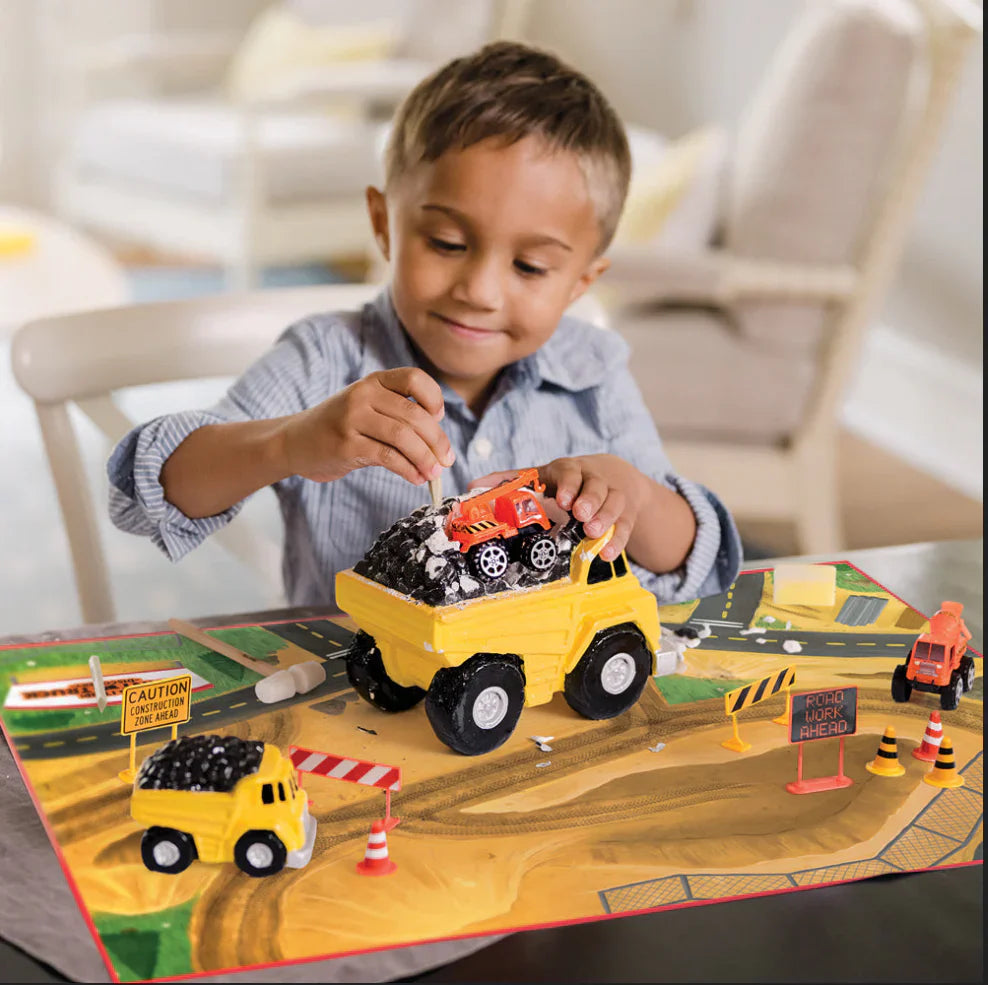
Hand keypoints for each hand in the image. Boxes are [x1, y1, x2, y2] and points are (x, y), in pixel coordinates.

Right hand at [282, 368, 454, 484]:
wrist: (294, 442)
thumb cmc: (339, 428)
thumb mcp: (366, 408)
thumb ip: (397, 414)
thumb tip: (439, 443)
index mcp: (373, 381)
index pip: (414, 378)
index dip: (433, 398)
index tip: (438, 418)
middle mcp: (363, 394)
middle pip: (414, 415)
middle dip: (437, 441)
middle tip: (447, 460)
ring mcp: (352, 418)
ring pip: (404, 437)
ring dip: (425, 458)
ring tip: (433, 473)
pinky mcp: (346, 444)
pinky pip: (388, 457)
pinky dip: (408, 470)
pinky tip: (416, 478)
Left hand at [469, 455, 646, 560]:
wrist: (612, 476)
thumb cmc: (566, 480)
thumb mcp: (540, 476)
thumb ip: (510, 481)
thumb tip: (473, 484)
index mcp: (569, 470)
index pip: (570, 471)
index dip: (569, 484)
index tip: (564, 500)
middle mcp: (593, 480)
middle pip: (596, 486)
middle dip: (589, 500)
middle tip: (581, 516)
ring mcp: (611, 496)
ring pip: (614, 502)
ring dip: (605, 518)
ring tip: (593, 533)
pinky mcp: (624, 514)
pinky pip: (624, 525)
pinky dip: (617, 540)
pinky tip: (607, 553)